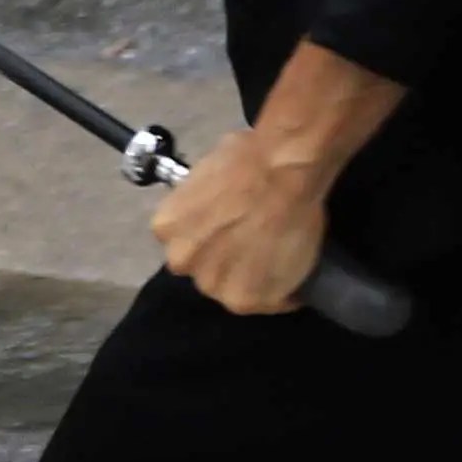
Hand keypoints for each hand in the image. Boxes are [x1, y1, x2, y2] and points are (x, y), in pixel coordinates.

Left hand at [147, 129, 330, 317]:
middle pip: (205, 269)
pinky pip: (270, 303)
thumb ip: (204, 202)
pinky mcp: (247, 301)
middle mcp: (181, 260)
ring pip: (234, 289)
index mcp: (166, 227)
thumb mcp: (206, 174)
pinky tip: (295, 279)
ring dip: (253, 280)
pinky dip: (284, 294)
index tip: (229, 234)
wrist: (280, 172)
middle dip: (226, 261)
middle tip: (255, 247)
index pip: (186, 243)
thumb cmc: (247, 158)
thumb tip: (219, 202)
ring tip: (278, 263)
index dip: (210, 239)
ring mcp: (213, 284)